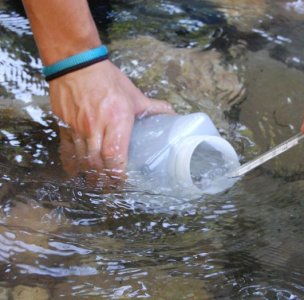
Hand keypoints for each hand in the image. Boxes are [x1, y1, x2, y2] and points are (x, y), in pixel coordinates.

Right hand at [51, 60, 174, 177]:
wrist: (75, 65)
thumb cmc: (107, 79)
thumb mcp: (133, 94)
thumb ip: (153, 107)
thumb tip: (172, 114)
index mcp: (116, 120)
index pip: (115, 154)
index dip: (118, 172)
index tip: (123, 180)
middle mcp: (96, 127)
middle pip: (98, 162)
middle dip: (105, 178)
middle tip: (112, 187)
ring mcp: (78, 128)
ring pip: (82, 159)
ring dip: (90, 174)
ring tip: (98, 183)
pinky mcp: (64, 126)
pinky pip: (67, 150)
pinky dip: (72, 163)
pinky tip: (76, 171)